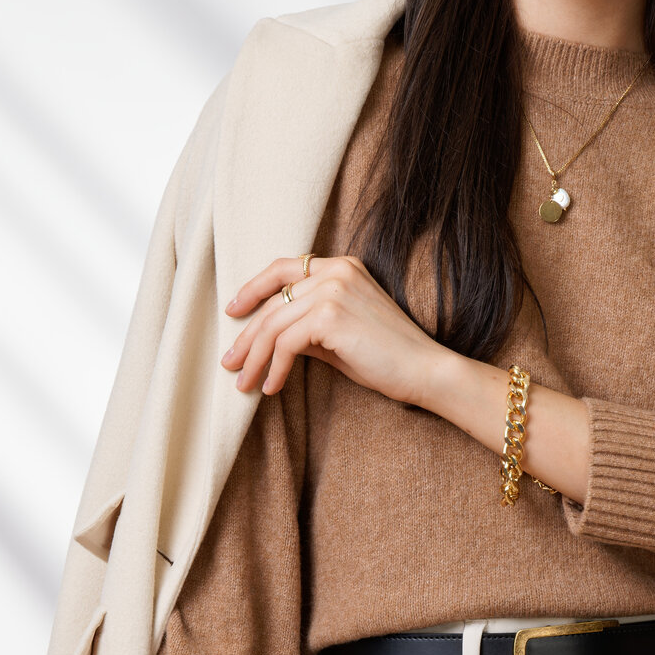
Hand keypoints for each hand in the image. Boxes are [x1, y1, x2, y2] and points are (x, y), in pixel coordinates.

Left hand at [223, 254, 453, 407]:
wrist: (424, 370)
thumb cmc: (387, 357)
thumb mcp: (339, 334)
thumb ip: (307, 326)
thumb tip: (268, 338)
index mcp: (341, 267)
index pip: (284, 268)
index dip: (253, 288)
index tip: (233, 312)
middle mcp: (335, 271)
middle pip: (273, 302)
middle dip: (247, 337)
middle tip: (230, 364)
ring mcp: (333, 290)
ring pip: (273, 324)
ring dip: (254, 358)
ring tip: (244, 384)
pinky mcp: (330, 315)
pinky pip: (286, 343)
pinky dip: (274, 368)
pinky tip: (272, 387)